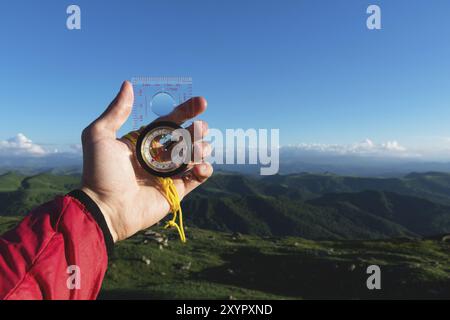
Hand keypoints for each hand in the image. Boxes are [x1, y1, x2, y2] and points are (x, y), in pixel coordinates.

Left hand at [80, 81, 212, 241]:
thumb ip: (116, 111)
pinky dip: (204, 170)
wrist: (105, 207)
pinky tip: (201, 166)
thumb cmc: (99, 172)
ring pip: (194, 156)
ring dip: (201, 148)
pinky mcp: (176, 191)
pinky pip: (197, 178)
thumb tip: (128, 84)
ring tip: (199, 147)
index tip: (201, 102)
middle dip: (196, 130)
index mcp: (144, 141)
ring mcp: (168, 174)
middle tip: (200, 127)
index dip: (186, 110)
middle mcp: (158, 156)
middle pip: (185, 137)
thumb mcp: (99, 136)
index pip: (170, 122)